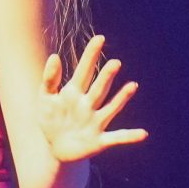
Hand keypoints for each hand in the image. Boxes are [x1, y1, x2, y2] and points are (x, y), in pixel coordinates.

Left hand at [39, 34, 146, 162]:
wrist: (56, 149)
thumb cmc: (52, 120)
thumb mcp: (45, 99)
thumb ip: (50, 79)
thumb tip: (54, 56)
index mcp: (74, 93)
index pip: (84, 71)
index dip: (91, 55)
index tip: (100, 38)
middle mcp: (88, 105)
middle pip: (99, 88)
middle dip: (106, 77)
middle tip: (115, 63)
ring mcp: (96, 122)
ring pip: (110, 108)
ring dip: (121, 99)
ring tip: (132, 86)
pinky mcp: (100, 141)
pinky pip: (117, 138)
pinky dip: (129, 137)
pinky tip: (143, 134)